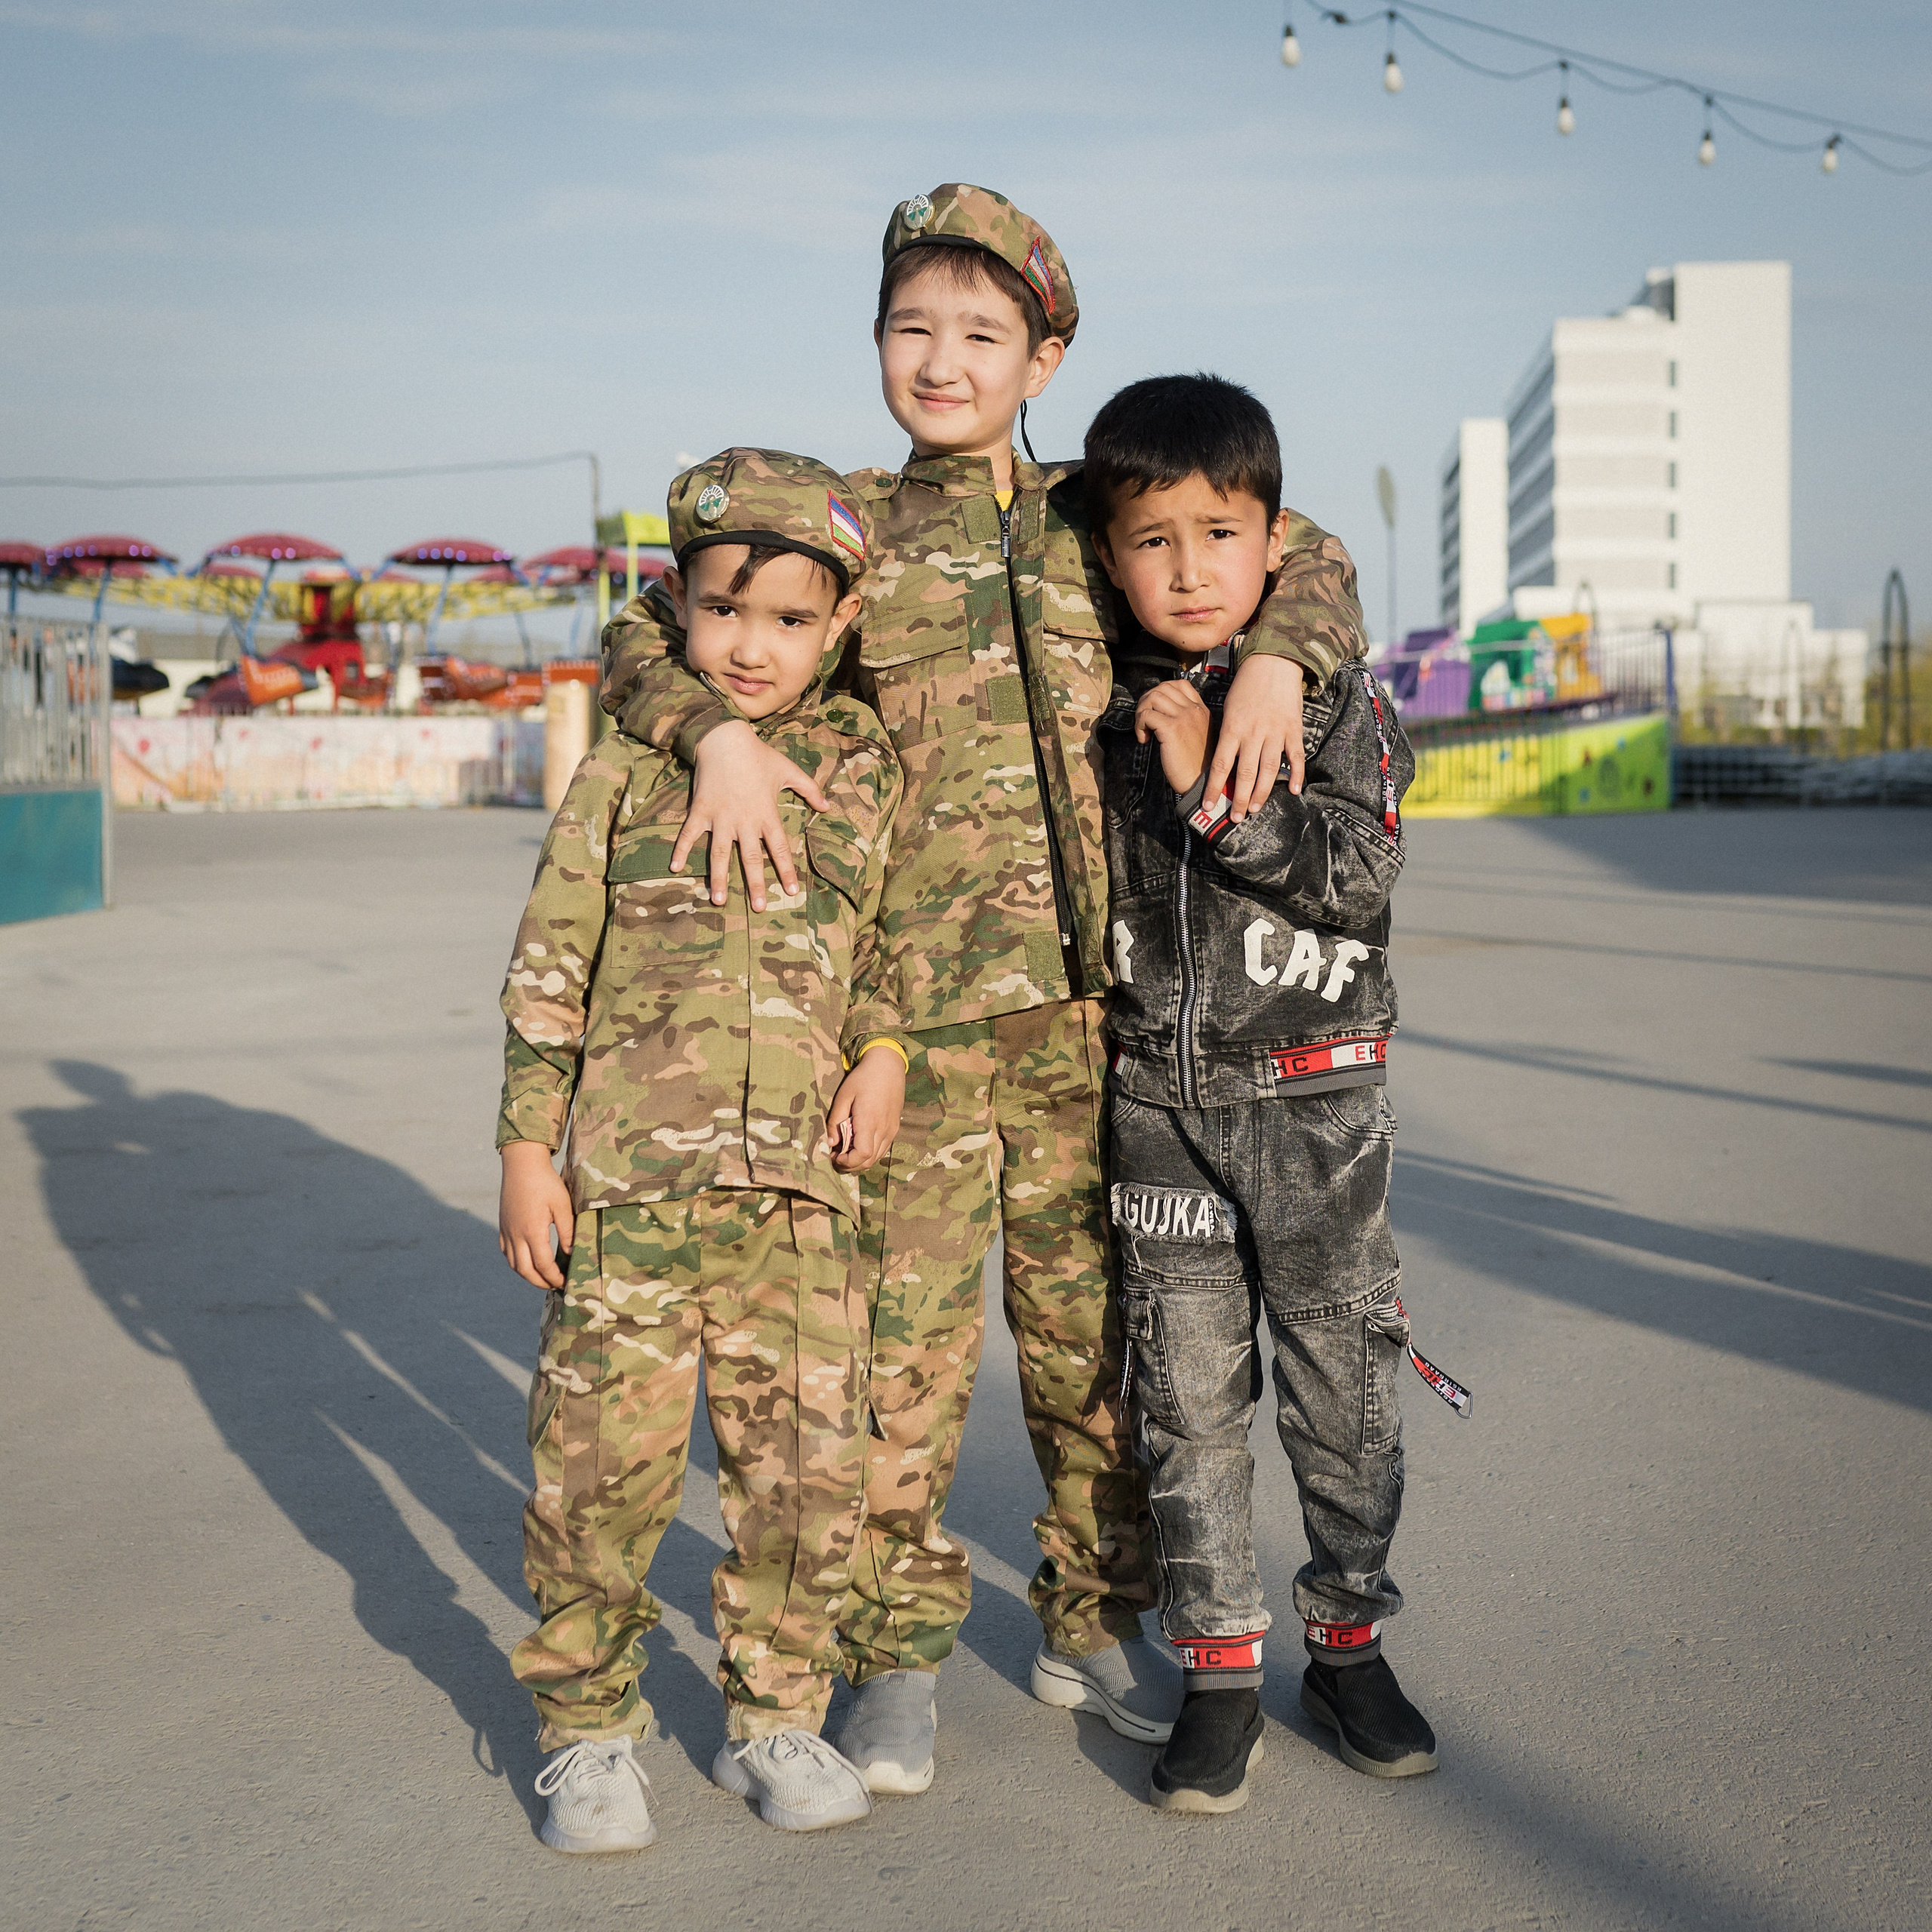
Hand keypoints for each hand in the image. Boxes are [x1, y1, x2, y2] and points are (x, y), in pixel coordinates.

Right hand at [499, 1141, 574, 1290]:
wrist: (522, 1163)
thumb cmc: (545, 1182)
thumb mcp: (563, 1205)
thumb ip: (568, 1231)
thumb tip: (571, 1254)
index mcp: (532, 1231)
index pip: (543, 1265)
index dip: (555, 1277)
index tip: (566, 1282)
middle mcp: (515, 1235)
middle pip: (525, 1270)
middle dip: (540, 1282)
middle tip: (555, 1286)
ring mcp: (506, 1231)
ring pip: (513, 1264)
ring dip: (528, 1274)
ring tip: (544, 1277)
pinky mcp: (503, 1225)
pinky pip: (507, 1252)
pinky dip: (517, 1262)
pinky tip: (528, 1261)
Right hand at [671, 720, 830, 911]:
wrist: (726, 738)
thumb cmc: (759, 755)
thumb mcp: (789, 771)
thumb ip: (810, 790)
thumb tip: (828, 807)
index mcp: (767, 814)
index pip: (780, 848)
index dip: (786, 870)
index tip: (792, 891)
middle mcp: (744, 820)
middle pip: (751, 858)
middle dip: (755, 884)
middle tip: (758, 908)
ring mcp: (721, 817)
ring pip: (720, 853)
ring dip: (719, 878)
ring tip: (719, 900)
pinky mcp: (701, 810)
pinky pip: (689, 833)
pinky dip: (680, 849)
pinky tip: (674, 867)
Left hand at [822, 1045, 906, 1172]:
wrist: (887, 1065)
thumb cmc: (862, 1078)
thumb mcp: (843, 1096)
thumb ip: (835, 1121)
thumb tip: (831, 1143)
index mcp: (869, 1121)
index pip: (862, 1155)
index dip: (847, 1161)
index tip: (834, 1156)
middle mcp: (883, 1129)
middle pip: (869, 1161)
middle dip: (850, 1165)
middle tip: (836, 1157)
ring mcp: (891, 1129)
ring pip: (877, 1157)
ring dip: (860, 1161)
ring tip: (845, 1152)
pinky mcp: (894, 1127)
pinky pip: (882, 1148)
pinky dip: (870, 1153)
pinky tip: (858, 1144)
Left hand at [1134, 680, 1212, 794]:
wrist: (1200, 783)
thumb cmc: (1194, 764)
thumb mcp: (1195, 735)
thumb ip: (1184, 720)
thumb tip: (1158, 711)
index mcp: (1200, 710)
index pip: (1179, 684)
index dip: (1161, 692)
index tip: (1155, 710)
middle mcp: (1194, 710)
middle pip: (1162, 688)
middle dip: (1147, 701)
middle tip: (1144, 720)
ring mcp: (1184, 717)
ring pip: (1153, 697)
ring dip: (1141, 712)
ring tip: (1144, 730)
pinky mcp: (1172, 729)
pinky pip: (1147, 715)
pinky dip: (1139, 725)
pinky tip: (1144, 740)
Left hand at [1206, 654, 1306, 820]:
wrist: (1273, 663)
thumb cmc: (1246, 687)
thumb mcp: (1228, 709)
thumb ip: (1227, 736)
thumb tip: (1222, 762)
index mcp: (1233, 728)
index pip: (1219, 765)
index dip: (1213, 788)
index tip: (1207, 806)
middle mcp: (1253, 733)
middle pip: (1244, 774)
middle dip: (1238, 799)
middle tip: (1235, 818)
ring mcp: (1275, 732)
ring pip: (1268, 770)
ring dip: (1261, 793)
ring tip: (1254, 810)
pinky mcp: (1293, 729)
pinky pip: (1295, 756)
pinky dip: (1295, 775)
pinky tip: (1292, 791)